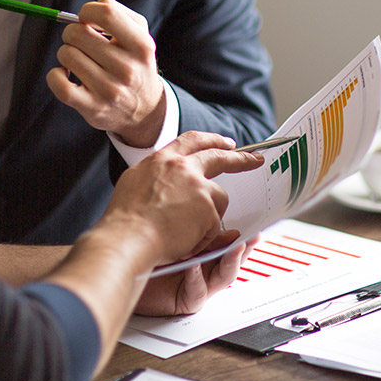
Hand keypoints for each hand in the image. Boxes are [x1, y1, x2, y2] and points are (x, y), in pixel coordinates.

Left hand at [46, 0, 164, 146]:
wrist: (145, 110)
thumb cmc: (135, 65)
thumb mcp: (140, 37)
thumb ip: (118, 15)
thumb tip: (86, 12)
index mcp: (141, 46)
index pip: (107, 13)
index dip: (87, 11)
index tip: (86, 19)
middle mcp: (127, 69)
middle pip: (78, 33)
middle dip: (72, 32)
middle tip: (80, 42)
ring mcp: (109, 90)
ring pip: (66, 55)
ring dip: (66, 53)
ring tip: (79, 60)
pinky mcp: (93, 108)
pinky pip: (59, 83)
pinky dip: (55, 75)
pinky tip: (65, 74)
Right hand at [103, 131, 263, 266]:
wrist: (128, 236)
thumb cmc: (125, 217)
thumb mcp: (135, 181)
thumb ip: (156, 174)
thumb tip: (165, 177)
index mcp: (162, 159)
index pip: (191, 140)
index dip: (211, 140)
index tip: (226, 142)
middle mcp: (182, 167)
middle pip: (218, 157)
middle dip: (240, 158)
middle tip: (255, 159)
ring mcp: (197, 186)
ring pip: (218, 198)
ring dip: (208, 214)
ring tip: (184, 230)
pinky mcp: (208, 208)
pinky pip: (214, 224)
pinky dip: (204, 235)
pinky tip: (184, 240)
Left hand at [135, 232, 260, 315]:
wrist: (124, 269)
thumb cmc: (143, 249)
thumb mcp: (173, 230)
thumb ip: (193, 222)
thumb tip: (211, 206)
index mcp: (201, 249)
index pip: (225, 240)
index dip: (240, 234)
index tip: (252, 224)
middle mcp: (204, 267)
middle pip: (231, 258)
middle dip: (244, 248)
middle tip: (253, 237)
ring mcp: (198, 284)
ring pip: (224, 276)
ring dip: (231, 261)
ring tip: (235, 248)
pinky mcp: (187, 300)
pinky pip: (197, 290)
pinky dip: (197, 277)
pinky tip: (194, 266)